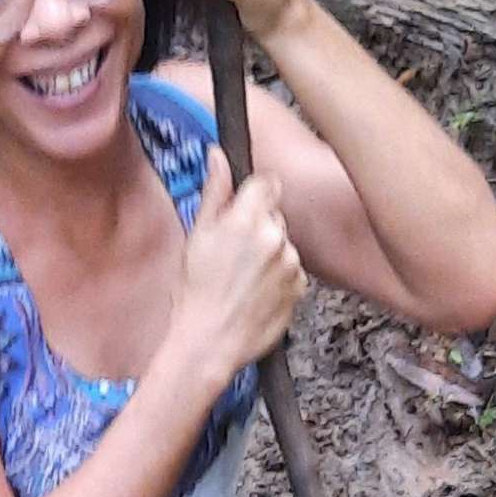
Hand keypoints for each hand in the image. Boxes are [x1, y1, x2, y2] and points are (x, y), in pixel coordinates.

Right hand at [174, 152, 302, 385]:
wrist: (209, 342)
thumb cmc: (195, 292)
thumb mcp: (196, 237)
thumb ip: (214, 191)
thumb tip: (218, 155)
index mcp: (246, 218)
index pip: (266, 182)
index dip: (253, 195)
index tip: (241, 210)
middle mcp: (274, 236)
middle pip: (275, 213)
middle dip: (259, 225)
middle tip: (234, 252)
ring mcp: (291, 262)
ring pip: (284, 242)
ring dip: (269, 253)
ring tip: (243, 277)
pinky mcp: (300, 286)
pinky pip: (292, 269)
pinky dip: (279, 277)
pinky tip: (256, 291)